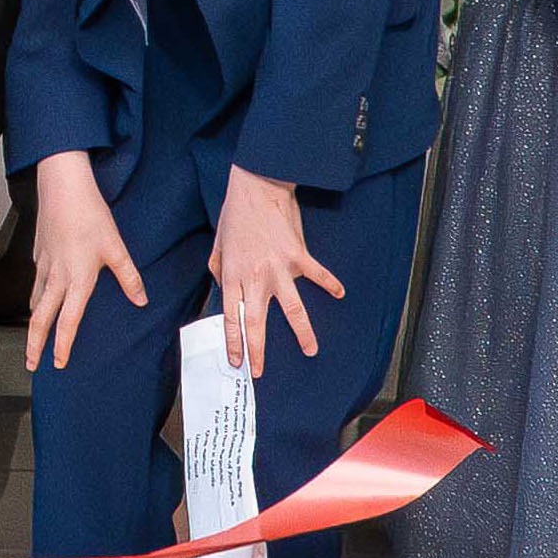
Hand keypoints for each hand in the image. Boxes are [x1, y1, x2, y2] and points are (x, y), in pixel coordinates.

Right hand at [18, 151, 148, 373]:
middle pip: (40, 317)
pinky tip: (39, 296)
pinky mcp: (39, 253)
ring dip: (34, 322)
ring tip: (34, 338)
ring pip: (35, 300)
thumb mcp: (116, 247)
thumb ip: (129, 277)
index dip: (63, 344)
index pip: (68, 320)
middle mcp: (57, 276)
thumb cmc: (89, 214)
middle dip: (34, 343)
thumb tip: (141, 300)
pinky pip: (36, 281)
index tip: (59, 362)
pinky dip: (35, 296)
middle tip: (31, 362)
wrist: (63, 187)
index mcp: (77, 278)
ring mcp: (44, 265)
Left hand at [212, 167, 342, 374]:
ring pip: (292, 309)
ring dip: (302, 332)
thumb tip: (223, 288)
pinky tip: (339, 294)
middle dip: (258, 350)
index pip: (231, 318)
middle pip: (256, 322)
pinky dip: (330, 284)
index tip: (236, 360)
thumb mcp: (218, 244)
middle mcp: (255, 278)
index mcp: (233, 276)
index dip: (233, 342)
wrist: (257, 187)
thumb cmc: (235, 214)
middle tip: (260, 370)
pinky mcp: (298, 256)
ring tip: (310, 350)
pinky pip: (317, 275)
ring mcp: (279, 269)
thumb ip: (218, 270)